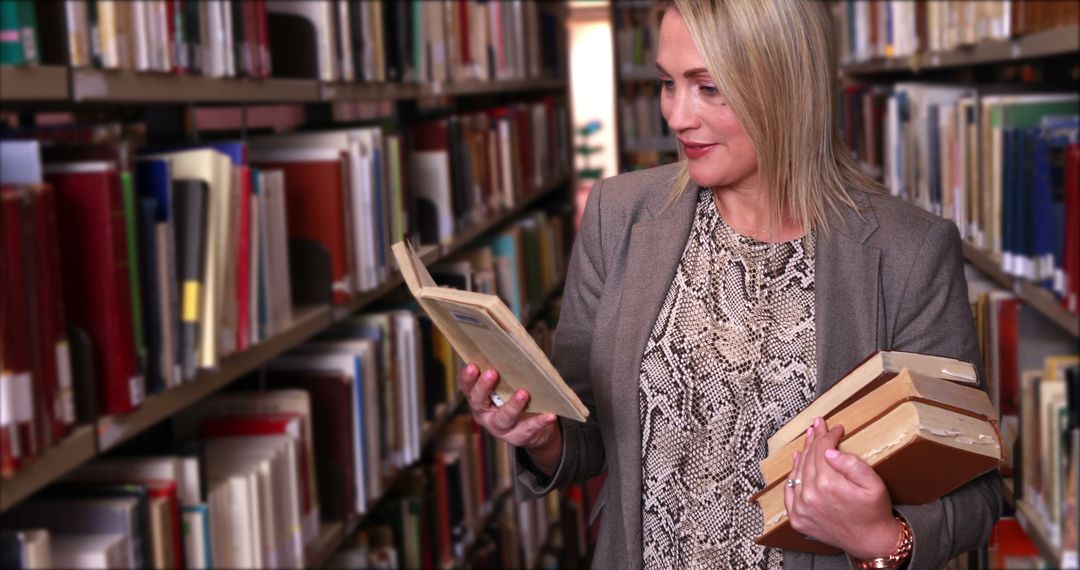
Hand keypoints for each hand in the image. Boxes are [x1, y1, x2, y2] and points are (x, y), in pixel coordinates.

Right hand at [459, 363, 561, 473]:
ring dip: (513, 405)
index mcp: (479, 401)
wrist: (532, 429)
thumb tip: (510, 349)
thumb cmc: (515, 400)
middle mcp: (486, 416)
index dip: (468, 378)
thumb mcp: (505, 388)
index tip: (472, 366)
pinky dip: (540, 421)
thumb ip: (503, 375)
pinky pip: (530, 429)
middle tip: (492, 372)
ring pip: (504, 418)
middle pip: (479, 402)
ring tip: (523, 393)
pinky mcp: (520, 436)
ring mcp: (502, 428)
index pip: (468, 389)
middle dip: (484, 387)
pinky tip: (549, 415)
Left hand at [783, 416, 901, 559]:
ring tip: (809, 438)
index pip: (822, 450)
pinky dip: (793, 474)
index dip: (828, 435)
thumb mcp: (873, 484)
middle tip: (818, 425)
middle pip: (808, 458)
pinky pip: (790, 489)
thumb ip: (852, 464)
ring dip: (803, 453)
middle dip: (815, 439)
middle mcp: (809, 496)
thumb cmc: (874, 511)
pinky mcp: (797, 518)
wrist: (871, 541)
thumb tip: (829, 451)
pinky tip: (798, 461)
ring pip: (797, 471)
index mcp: (827, 484)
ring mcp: (800, 508)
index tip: (836, 428)